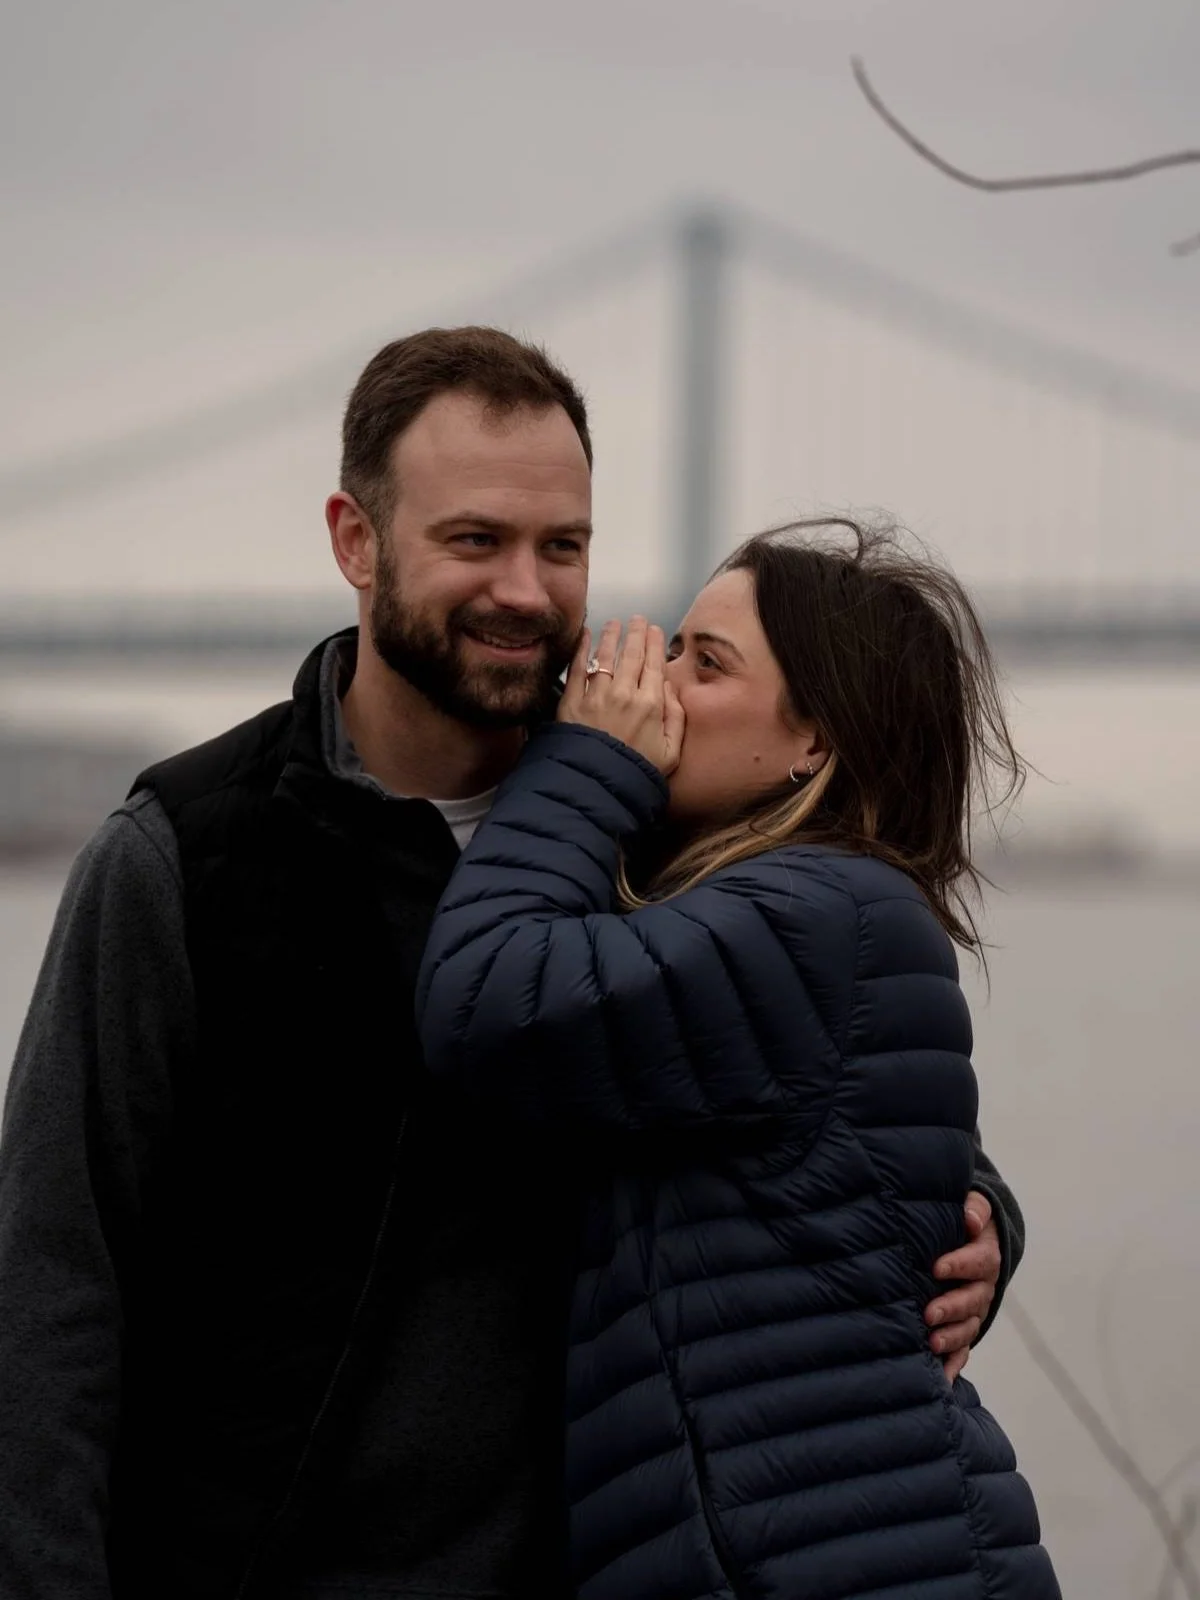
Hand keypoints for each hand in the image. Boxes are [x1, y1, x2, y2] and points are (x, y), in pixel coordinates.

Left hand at [558, 618, 684, 775]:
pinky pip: (577, 670)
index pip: (654, 666)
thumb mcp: (671, 752)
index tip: (655, 630)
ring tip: (614, 623)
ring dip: (611, 636)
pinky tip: (585, 636)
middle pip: (631, 655)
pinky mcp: (572, 703)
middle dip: (636, 633)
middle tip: (637, 619)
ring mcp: (596, 697)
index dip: (655, 645)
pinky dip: (581, 650)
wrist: (596, 787)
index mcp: (651, 705)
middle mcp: (624, 695)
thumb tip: (669, 688)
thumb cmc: (636, 773)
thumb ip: (676, 718)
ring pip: (605, 657)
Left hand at [924, 1191, 1000, 1381]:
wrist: (974, 1240)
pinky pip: (963, 1349)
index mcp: (985, 1256)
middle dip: (952, 1308)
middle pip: (973, 1300)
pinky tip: (941, 1378)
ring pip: (969, 1327)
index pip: (977, 1261)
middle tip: (929, 1313)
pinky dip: (953, 1364)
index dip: (959, 1265)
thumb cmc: (964, 1222)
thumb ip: (974, 1210)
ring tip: (931, 1343)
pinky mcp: (966, 1327)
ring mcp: (976, 1310)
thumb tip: (971, 1219)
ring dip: (952, 1337)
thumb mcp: (973, 1208)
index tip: (936, 1267)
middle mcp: (984, 1287)